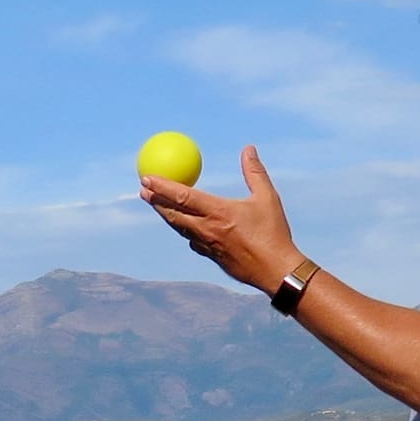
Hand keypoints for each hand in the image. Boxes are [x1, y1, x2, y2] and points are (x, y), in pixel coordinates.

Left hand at [140, 146, 303, 294]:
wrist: (276, 271)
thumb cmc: (273, 233)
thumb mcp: (267, 198)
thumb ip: (254, 172)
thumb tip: (248, 149)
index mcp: (218, 212)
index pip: (181, 196)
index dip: (161, 186)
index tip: (146, 177)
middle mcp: (207, 229)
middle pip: (173, 214)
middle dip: (155, 201)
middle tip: (143, 189)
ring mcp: (207, 246)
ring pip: (180, 228)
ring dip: (166, 215)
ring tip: (156, 205)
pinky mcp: (212, 258)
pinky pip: (193, 241)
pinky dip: (185, 231)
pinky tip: (185, 228)